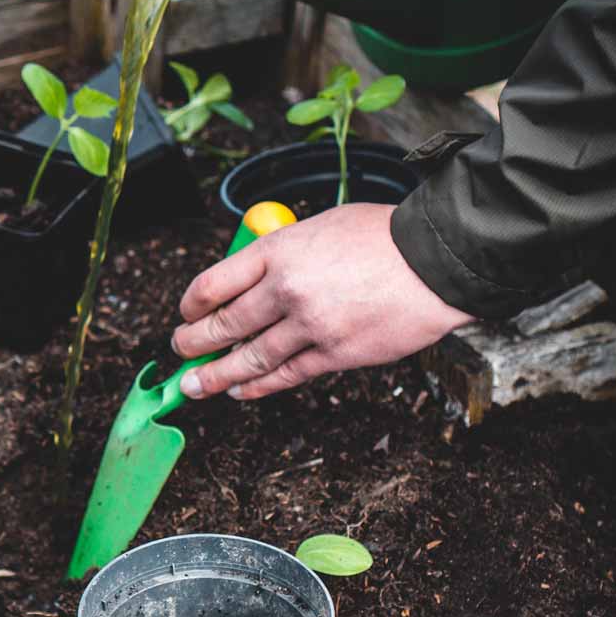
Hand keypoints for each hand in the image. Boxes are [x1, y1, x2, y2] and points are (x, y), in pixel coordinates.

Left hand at [171, 203, 472, 399]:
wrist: (436, 261)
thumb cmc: (381, 237)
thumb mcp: (318, 226)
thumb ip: (282, 252)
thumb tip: (252, 278)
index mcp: (278, 251)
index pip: (213, 283)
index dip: (191, 304)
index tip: (185, 313)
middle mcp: (286, 289)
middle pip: (224, 324)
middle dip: (193, 343)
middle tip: (179, 351)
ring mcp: (309, 325)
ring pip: (248, 358)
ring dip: (215, 375)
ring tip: (194, 385)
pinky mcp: (335, 354)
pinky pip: (285, 375)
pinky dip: (258, 386)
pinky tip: (240, 390)